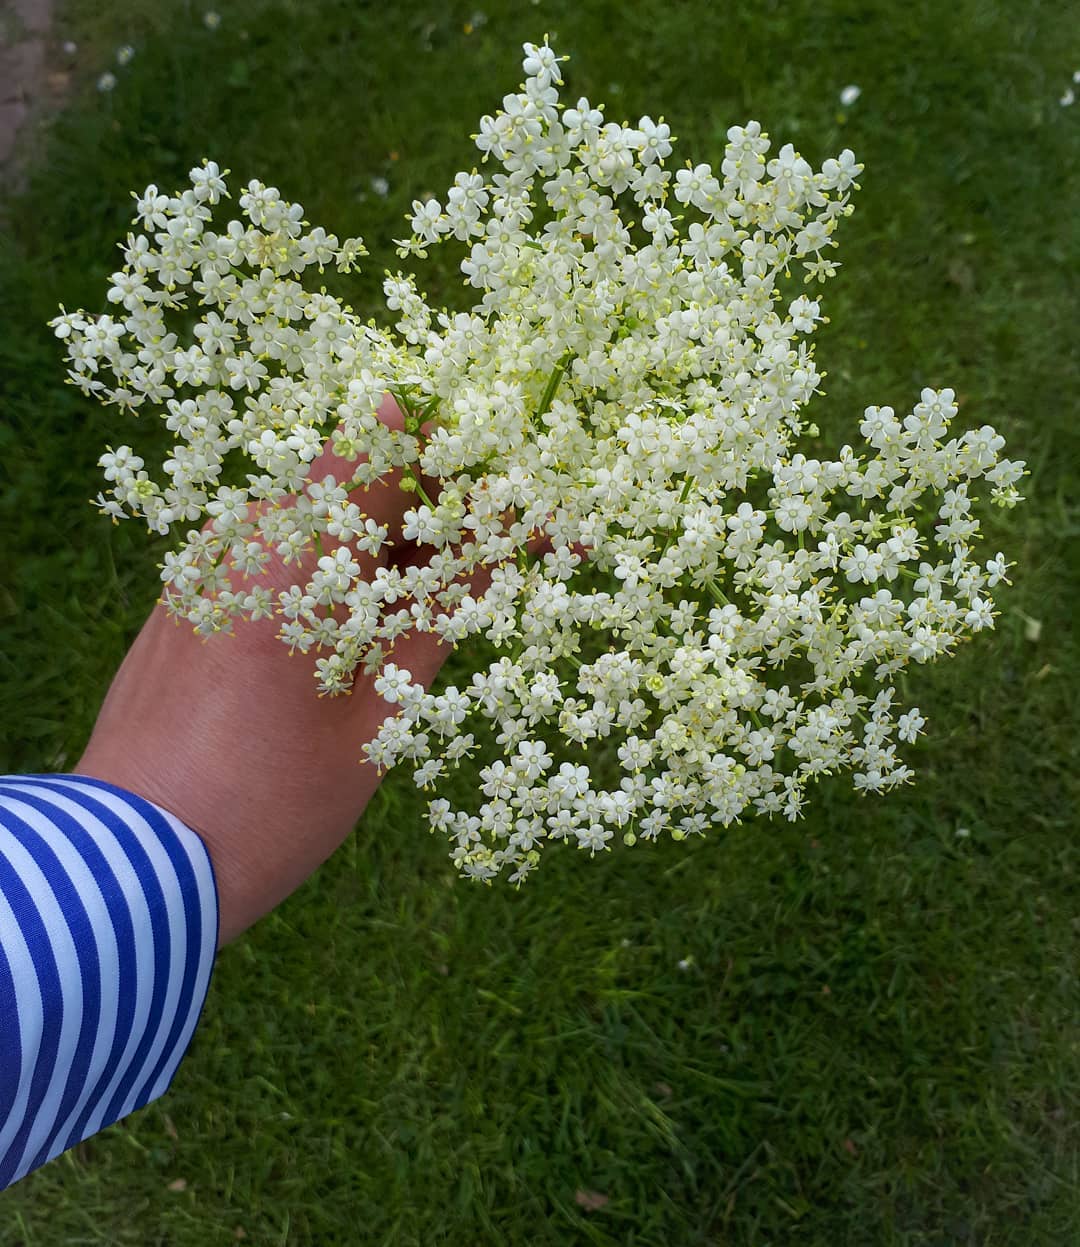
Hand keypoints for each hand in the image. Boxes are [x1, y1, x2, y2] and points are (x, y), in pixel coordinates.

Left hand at [74, 396, 541, 946]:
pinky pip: (270, 561)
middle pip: (353, 484)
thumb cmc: (267, 806)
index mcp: (292, 560)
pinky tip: (341, 647)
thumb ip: (432, 623)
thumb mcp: (375, 721)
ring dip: (374, 556)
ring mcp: (202, 568)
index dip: (453, 466)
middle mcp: (238, 541)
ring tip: (410, 628)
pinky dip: (320, 582)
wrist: (130, 865)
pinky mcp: (183, 601)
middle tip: (476, 577)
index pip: (383, 448)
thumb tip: (489, 550)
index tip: (500, 510)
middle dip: (424, 517)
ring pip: (314, 526)